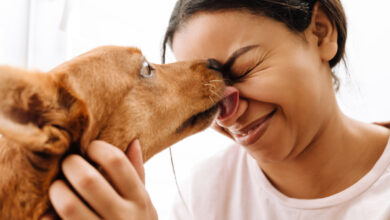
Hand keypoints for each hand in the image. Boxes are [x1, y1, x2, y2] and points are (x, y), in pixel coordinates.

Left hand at [43, 140, 157, 219]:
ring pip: (68, 204)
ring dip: (57, 189)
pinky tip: (53, 212)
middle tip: (68, 162)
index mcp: (140, 200)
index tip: (91, 148)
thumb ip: (138, 174)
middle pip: (88, 179)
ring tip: (59, 186)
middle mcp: (123, 217)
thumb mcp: (145, 203)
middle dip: (71, 164)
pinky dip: (50, 216)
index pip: (117, 162)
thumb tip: (133, 142)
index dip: (99, 148)